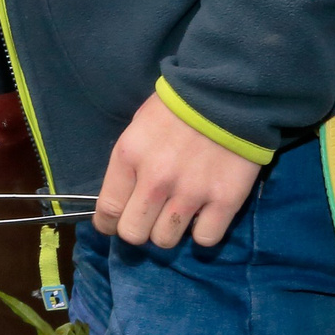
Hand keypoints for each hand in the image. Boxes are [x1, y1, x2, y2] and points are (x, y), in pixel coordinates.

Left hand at [94, 93, 261, 248]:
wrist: (227, 94)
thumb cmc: (177, 107)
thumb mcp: (138, 127)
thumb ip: (129, 163)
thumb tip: (124, 197)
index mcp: (129, 156)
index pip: (108, 209)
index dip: (107, 224)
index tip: (113, 225)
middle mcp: (155, 180)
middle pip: (134, 233)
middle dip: (138, 229)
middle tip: (148, 219)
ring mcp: (191, 193)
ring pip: (166, 240)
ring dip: (169, 231)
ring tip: (177, 214)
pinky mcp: (225, 200)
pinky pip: (205, 239)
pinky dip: (203, 233)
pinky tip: (203, 216)